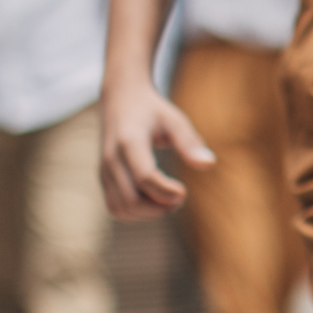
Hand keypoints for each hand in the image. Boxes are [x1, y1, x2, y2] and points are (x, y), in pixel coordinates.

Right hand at [98, 78, 214, 220]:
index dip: (167, 191)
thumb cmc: (152, 110)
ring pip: (120, 209)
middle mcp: (111, 159)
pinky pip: (115, 208)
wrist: (121, 99)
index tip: (184, 191)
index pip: (145, 177)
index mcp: (129, 141)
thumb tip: (209, 164)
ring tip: (168, 200)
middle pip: (131, 200)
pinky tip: (154, 199)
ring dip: (148, 213)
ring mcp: (104, 171)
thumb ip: (190, 142)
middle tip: (180, 197)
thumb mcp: (174, 120)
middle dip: (159, 207)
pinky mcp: (103, 179)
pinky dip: (136, 213)